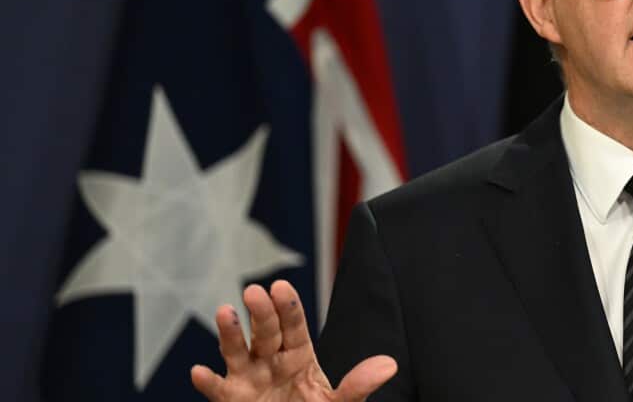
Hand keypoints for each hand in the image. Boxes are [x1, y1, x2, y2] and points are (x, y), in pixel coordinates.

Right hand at [190, 280, 395, 400]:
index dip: (288, 307)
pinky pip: (217, 390)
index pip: (294, 326)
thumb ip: (358, 386)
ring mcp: (249, 378)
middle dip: (261, 313)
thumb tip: (389, 366)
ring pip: (237, 351)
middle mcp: (270, 360)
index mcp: (298, 354)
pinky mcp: (232, 399)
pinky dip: (207, 382)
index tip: (281, 287)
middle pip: (266, 332)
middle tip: (254, 291)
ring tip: (225, 312)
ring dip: (229, 333)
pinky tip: (199, 371)